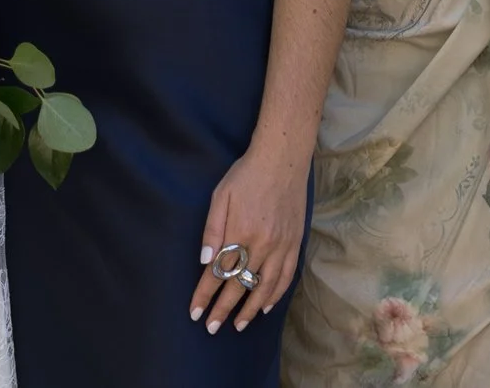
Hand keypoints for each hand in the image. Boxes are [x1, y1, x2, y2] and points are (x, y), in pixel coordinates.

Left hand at [190, 147, 306, 334]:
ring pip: (264, 287)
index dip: (205, 294)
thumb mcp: (221, 196)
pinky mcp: (294, 245)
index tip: (195, 313)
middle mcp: (261, 245)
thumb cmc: (245, 176)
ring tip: (238, 325)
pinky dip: (275, 295)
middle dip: (224, 309)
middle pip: (240, 285)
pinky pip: (285, 277)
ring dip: (250, 309)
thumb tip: (205, 261)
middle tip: (211, 327)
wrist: (282, 161)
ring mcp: (281, 247)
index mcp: (239, 233)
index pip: (219, 273)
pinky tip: (265, 306)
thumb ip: (212, 230)